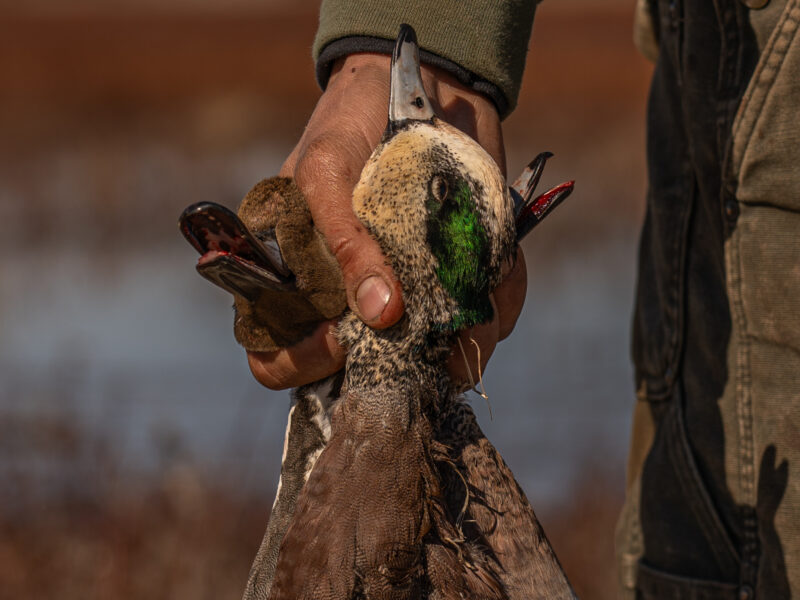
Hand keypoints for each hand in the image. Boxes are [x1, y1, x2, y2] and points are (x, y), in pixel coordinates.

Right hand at [247, 53, 526, 389]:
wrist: (420, 85)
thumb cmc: (349, 124)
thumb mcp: (328, 171)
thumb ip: (343, 241)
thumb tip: (380, 314)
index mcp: (297, 281)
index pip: (278, 355)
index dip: (305, 364)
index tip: (343, 341)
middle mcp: (348, 300)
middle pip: (362, 372)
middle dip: (400, 367)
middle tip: (428, 341)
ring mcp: (407, 295)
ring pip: (432, 358)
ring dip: (461, 345)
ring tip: (477, 309)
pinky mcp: (455, 283)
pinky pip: (480, 318)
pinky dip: (498, 303)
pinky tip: (499, 276)